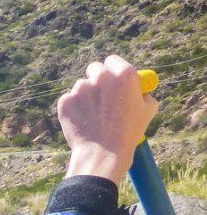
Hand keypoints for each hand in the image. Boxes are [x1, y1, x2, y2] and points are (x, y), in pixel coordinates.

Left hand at [58, 55, 157, 185]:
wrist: (103, 153)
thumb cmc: (128, 133)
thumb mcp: (148, 110)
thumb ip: (143, 92)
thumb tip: (139, 88)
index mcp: (124, 74)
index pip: (113, 60)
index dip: (112, 69)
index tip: (111, 78)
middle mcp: (102, 77)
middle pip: (95, 68)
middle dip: (97, 79)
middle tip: (100, 95)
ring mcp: (81, 88)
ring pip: (81, 86)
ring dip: (85, 96)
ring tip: (93, 117)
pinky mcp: (65, 101)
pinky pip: (69, 100)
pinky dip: (74, 109)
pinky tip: (82, 122)